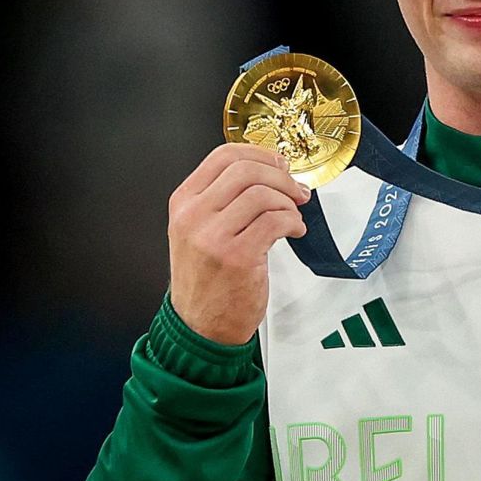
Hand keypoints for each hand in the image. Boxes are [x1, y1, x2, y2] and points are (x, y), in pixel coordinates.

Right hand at [167, 143, 309, 344]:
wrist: (200, 326)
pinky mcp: (237, 257)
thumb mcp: (198, 231)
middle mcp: (193, 216)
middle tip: (296, 190)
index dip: (260, 154)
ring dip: (288, 203)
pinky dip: (292, 222)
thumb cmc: (206, 279)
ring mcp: (213, 237)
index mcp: (184, 203)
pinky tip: (294, 232)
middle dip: (280, 176)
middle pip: (246, 170)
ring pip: (262, 194)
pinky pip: (275, 221)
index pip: (223, 156)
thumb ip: (223, 199)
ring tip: (293, 217)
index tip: (279, 164)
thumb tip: (269, 172)